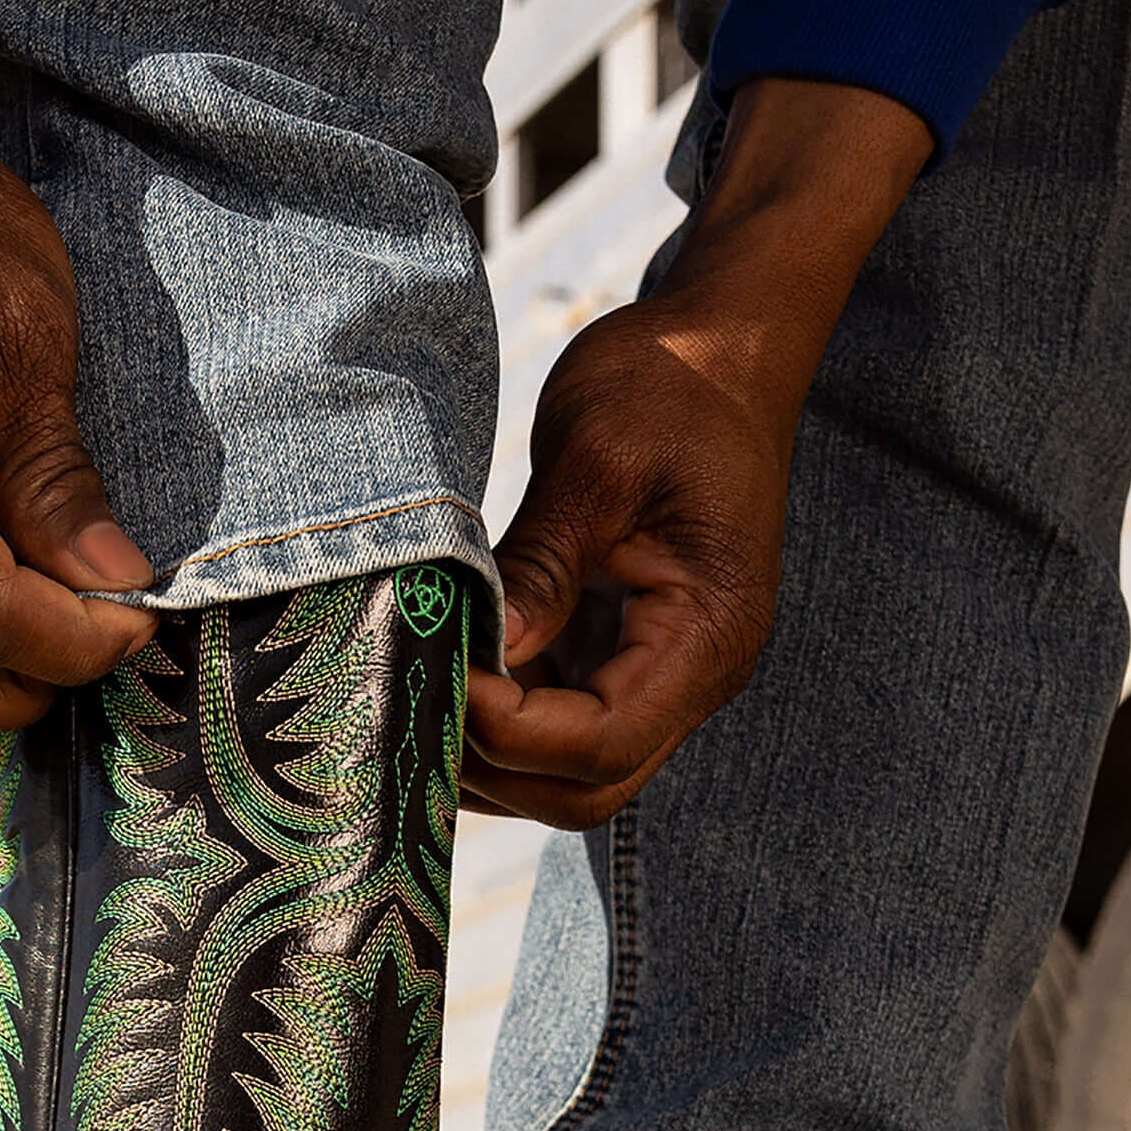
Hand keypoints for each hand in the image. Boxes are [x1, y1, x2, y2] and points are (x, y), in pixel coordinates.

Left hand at [463, 78, 932, 826]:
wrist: (722, 344)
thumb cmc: (671, 383)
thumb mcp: (599, 455)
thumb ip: (542, 561)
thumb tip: (483, 652)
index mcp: (710, 632)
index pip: (602, 741)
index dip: (510, 731)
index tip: (437, 673)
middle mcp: (695, 672)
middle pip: (588, 786)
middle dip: (493, 765)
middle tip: (408, 702)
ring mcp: (661, 669)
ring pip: (569, 771)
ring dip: (489, 753)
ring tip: (413, 688)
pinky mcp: (623, 651)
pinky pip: (558, 721)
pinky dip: (497, 716)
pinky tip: (440, 666)